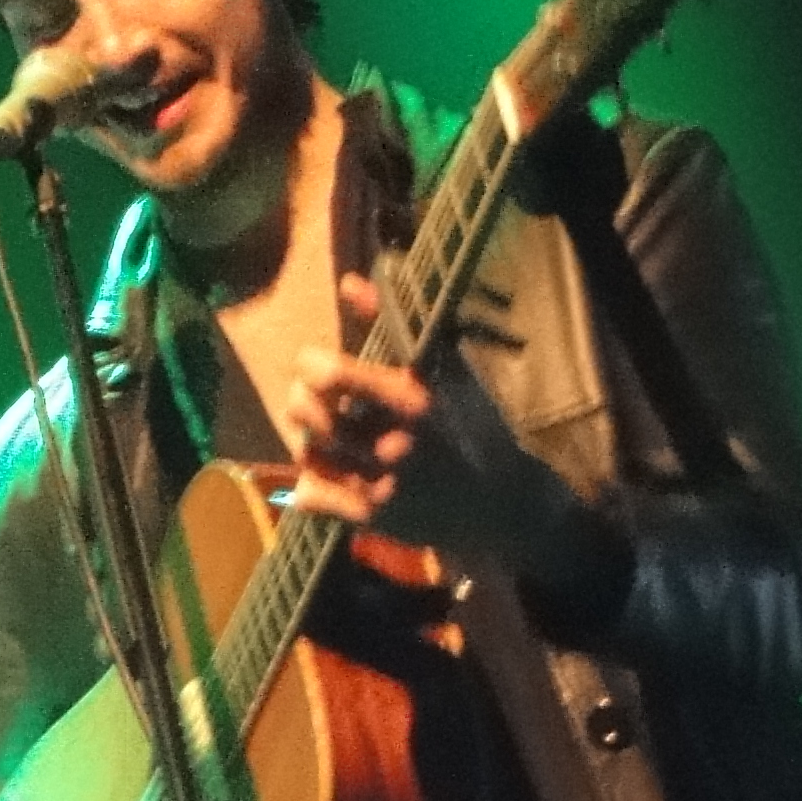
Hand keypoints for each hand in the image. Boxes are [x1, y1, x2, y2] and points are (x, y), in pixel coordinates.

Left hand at [280, 273, 575, 566]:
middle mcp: (394, 442)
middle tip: (314, 396)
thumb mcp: (444, 368)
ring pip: (306, 450)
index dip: (310, 363)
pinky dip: (310, 479)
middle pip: (309, 411)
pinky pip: (310, 493)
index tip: (315, 361)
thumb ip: (392, 324)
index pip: (331, 374)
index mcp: (412, 399)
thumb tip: (350, 282)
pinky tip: (329, 469)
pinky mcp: (372, 518)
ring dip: (308, 436)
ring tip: (325, 430)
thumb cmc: (471, 424)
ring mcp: (382, 483)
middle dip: (302, 397)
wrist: (499, 501)